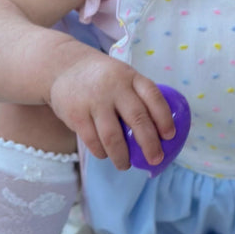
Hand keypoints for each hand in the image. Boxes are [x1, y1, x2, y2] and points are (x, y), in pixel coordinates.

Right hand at [48, 50, 176, 169]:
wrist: (64, 67)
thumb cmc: (103, 78)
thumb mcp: (123, 77)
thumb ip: (137, 97)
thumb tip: (158, 133)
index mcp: (131, 77)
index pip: (153, 96)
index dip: (164, 117)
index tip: (170, 136)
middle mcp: (114, 87)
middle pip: (137, 118)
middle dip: (149, 143)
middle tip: (155, 159)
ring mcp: (94, 101)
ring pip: (113, 137)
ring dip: (122, 156)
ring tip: (126, 165)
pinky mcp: (76, 115)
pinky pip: (92, 141)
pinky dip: (101, 152)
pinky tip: (105, 154)